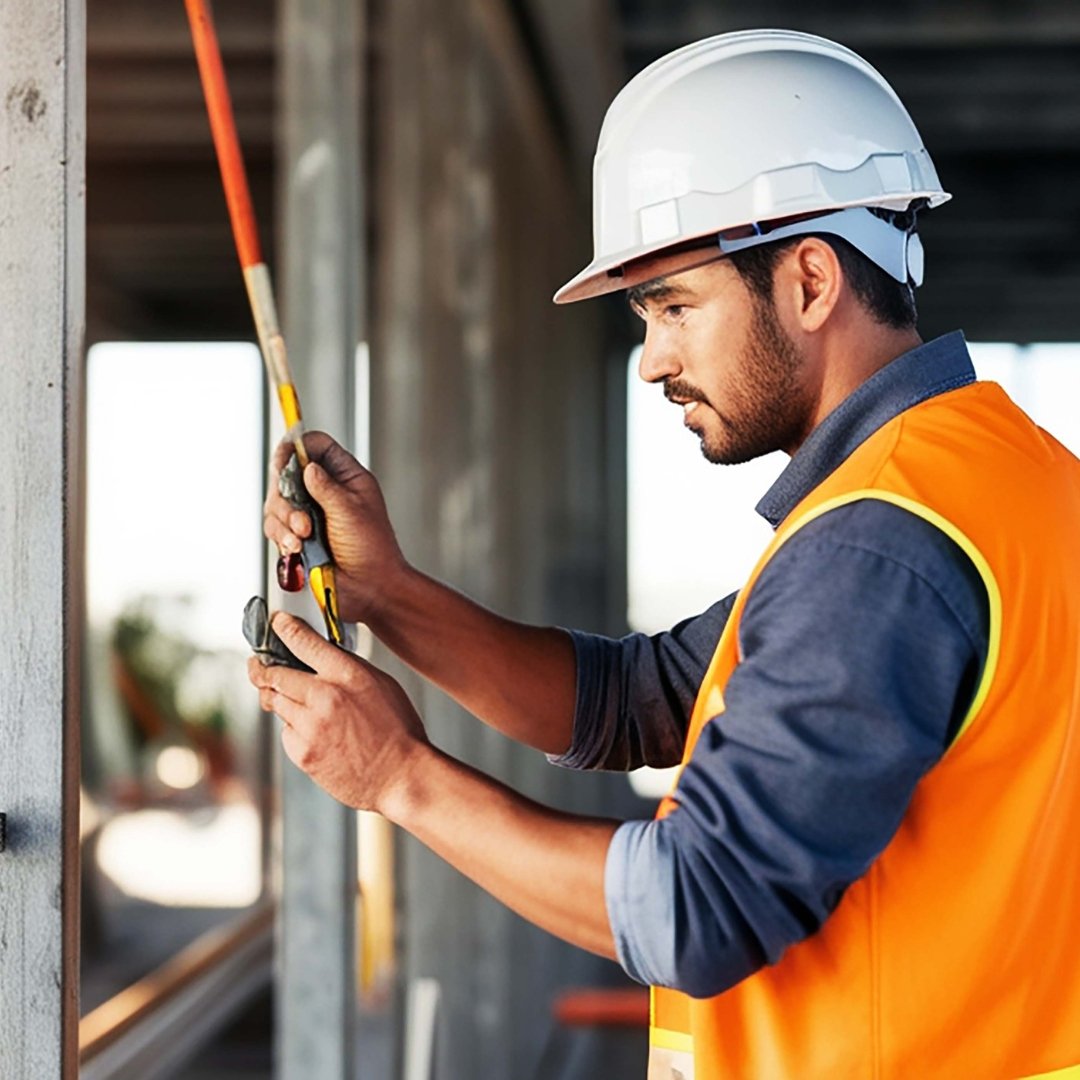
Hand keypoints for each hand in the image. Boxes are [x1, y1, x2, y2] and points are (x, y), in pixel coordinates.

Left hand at [247, 612, 428, 811]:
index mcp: (347, 674)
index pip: (303, 642)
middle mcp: (324, 696)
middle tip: (256, 665)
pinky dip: (292, 728)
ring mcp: (310, 726)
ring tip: (283, 697)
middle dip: (261, 668)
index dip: (284, 628)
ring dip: (276, 698)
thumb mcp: (381, 684)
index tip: (276, 623)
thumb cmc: (397, 730)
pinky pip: (285, 731)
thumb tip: (321, 657)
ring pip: (275, 702)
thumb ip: (347, 668)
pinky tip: (313, 732)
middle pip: (274, 674)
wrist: (401, 776)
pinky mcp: (302, 752)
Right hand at [263, 431, 405, 622]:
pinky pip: (275, 528)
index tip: (285, 461)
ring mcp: (309, 514)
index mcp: (345, 477)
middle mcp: (324, 492)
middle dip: (287, 498)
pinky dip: (282, 538)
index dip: (297, 448)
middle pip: (286, 475)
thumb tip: (307, 467)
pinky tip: (297, 548)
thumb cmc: (373, 550)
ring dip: (285, 522)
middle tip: (303, 519)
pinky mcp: (297, 536)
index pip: (316, 446)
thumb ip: (326, 486)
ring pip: (276, 504)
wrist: (370, 588)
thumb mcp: (351, 511)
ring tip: (304, 538)